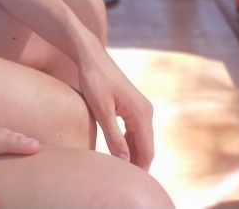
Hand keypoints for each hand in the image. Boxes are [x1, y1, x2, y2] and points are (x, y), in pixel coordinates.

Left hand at [75, 35, 153, 170]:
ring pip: (141, 139)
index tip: (129, 182)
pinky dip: (130, 142)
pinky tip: (118, 150)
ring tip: (120, 169)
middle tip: (123, 179)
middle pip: (147, 146)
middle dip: (137, 164)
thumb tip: (125, 161)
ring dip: (133, 154)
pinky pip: (135, 130)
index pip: (147, 150)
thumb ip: (114, 137)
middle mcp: (146, 110)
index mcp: (141, 113)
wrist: (90, 55)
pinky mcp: (133, 104)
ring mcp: (141, 107)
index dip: (140, 169)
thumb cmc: (93, 79)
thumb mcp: (101, 110)